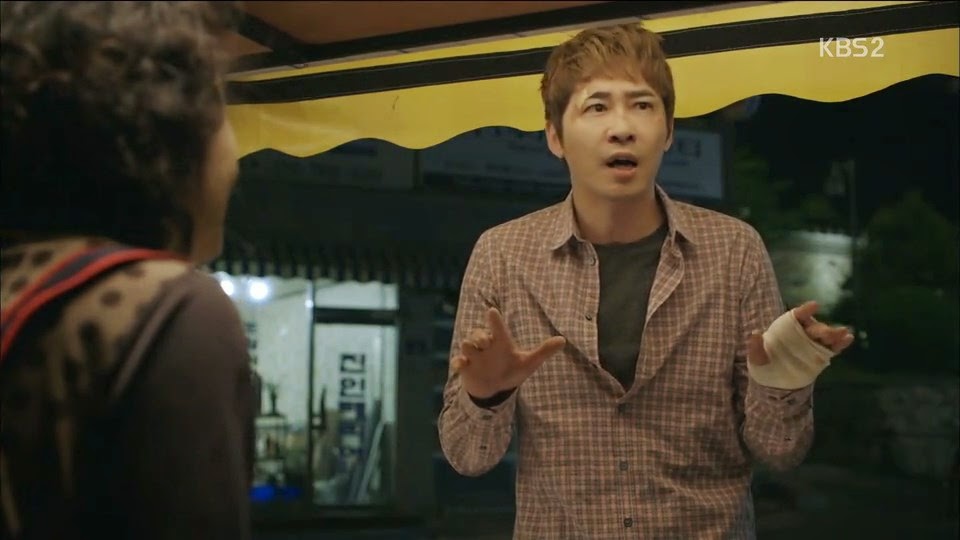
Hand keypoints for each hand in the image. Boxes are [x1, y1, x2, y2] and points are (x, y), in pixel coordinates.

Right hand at [451, 307, 565, 398]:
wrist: (495, 388)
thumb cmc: (511, 371)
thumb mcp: (528, 363)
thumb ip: (544, 351)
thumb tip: (563, 340)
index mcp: (500, 342)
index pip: (497, 328)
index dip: (494, 320)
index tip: (492, 311)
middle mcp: (486, 346)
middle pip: (477, 334)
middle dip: (480, 336)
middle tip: (485, 342)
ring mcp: (474, 356)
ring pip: (466, 345)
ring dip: (469, 347)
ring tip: (472, 352)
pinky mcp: (465, 367)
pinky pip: (458, 362)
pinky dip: (458, 363)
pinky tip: (460, 365)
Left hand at [747, 301, 854, 365]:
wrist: (775, 379)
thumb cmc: (765, 362)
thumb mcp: (757, 356)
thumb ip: (756, 346)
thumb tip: (754, 334)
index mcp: (787, 327)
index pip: (796, 315)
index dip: (805, 310)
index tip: (814, 305)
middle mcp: (803, 332)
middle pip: (814, 327)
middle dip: (821, 329)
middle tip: (826, 333)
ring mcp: (813, 343)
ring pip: (826, 336)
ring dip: (835, 334)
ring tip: (844, 332)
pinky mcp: (822, 354)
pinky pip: (833, 348)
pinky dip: (841, 344)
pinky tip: (849, 339)